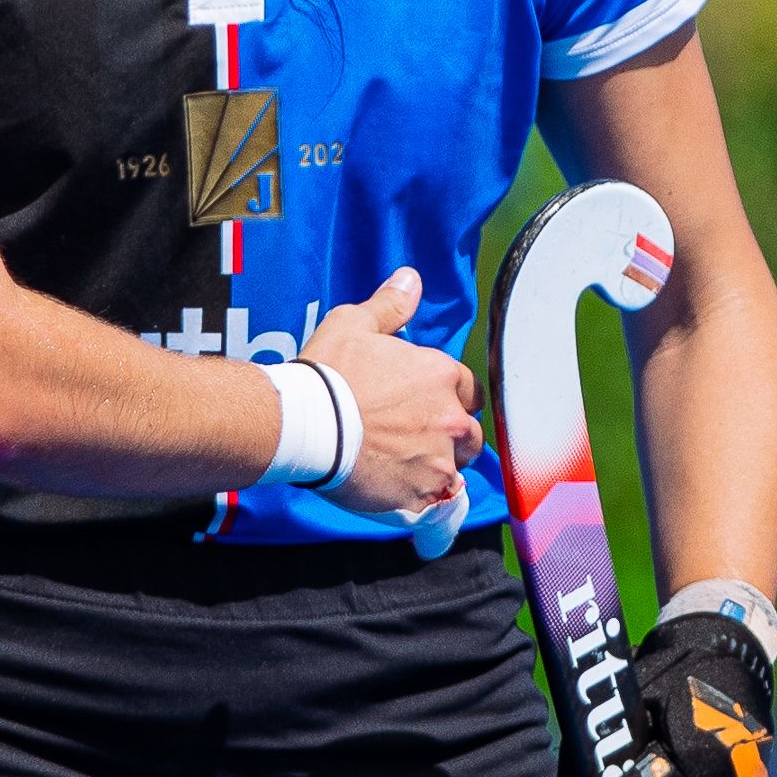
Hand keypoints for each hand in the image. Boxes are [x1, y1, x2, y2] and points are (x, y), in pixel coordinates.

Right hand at [308, 268, 481, 520]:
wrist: (306, 424)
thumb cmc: (329, 372)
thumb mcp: (354, 325)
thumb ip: (390, 305)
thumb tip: (411, 278)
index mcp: (441, 375)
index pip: (468, 389)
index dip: (448, 396)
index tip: (424, 402)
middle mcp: (451, 418)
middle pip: (470, 432)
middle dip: (450, 434)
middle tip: (412, 434)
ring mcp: (439, 459)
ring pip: (456, 466)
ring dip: (437, 464)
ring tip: (403, 463)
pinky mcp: (423, 493)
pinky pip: (434, 498)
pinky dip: (420, 493)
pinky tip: (395, 485)